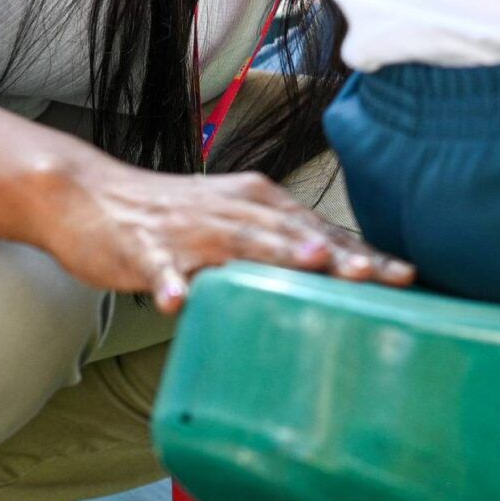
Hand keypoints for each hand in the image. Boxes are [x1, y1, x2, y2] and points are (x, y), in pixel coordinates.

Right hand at [32, 157, 414, 314]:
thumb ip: (283, 247)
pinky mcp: (144, 248)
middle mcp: (235, 209)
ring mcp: (189, 228)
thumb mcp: (239, 224)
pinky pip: (159, 269)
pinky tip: (178, 304)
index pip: (323, 231)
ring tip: (310, 267)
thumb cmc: (178, 218)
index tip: (408, 277)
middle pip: (294, 233)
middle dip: (338, 254)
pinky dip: (169, 284)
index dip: (365, 253)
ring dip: (274, 254)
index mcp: (262, 204)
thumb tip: (342, 277)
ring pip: (238, 241)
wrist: (91, 196)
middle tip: (378, 275)